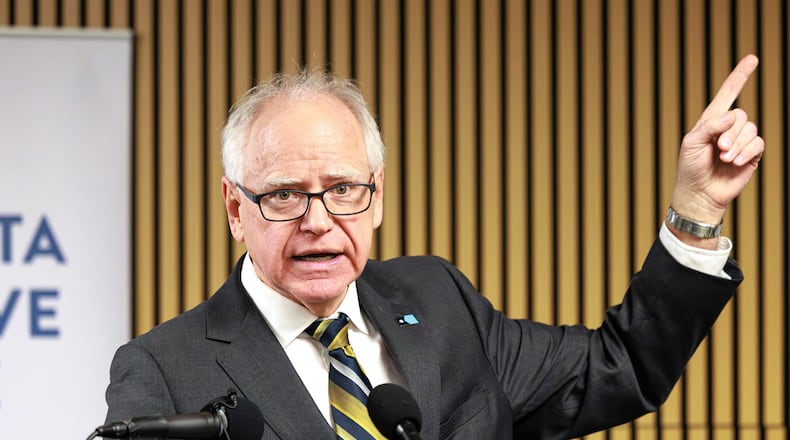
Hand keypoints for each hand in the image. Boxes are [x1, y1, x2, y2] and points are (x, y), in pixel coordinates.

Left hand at [671, 54, 763, 227]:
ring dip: (737, 145)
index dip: (740, 76)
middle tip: (718, 149)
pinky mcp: (751, 155)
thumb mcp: (691, 143)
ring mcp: (741, 141)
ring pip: (751, 129)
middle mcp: (728, 128)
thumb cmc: (690, 168)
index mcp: (711, 120)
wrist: (699, 193)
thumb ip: (710, 126)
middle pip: (741, 115)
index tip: (752, 58)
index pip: (728, 94)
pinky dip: (746, 152)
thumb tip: (732, 115)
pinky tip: (735, 163)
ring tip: (723, 158)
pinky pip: (758, 144)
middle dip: (730, 132)